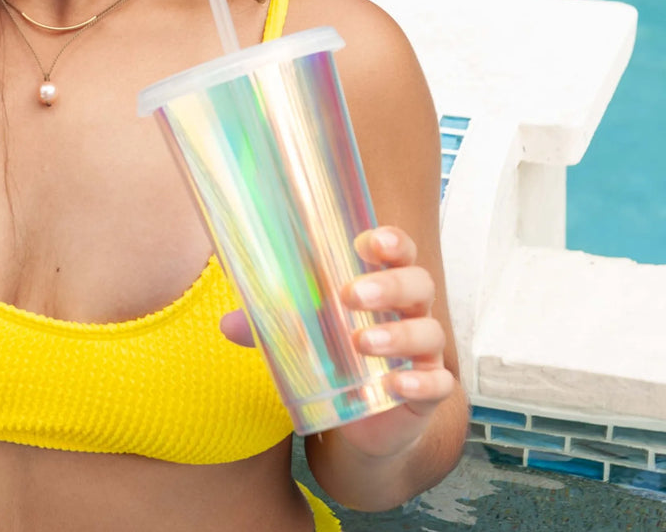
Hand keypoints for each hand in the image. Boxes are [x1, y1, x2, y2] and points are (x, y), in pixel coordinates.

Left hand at [219, 226, 458, 459]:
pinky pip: (438, 382)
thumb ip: (268, 326)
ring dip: (397, 334)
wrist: (361, 422)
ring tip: (360, 341)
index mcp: (384, 286)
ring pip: (428, 332)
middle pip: (419, 284)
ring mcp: (424, 352)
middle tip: (351, 294)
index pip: (400, 252)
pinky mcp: (428, 391)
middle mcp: (411, 313)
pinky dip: (420, 382)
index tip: (367, 242)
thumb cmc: (335, 358)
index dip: (391, 242)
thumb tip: (227, 322)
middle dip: (389, 284)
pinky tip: (396, 384)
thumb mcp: (301, 337)